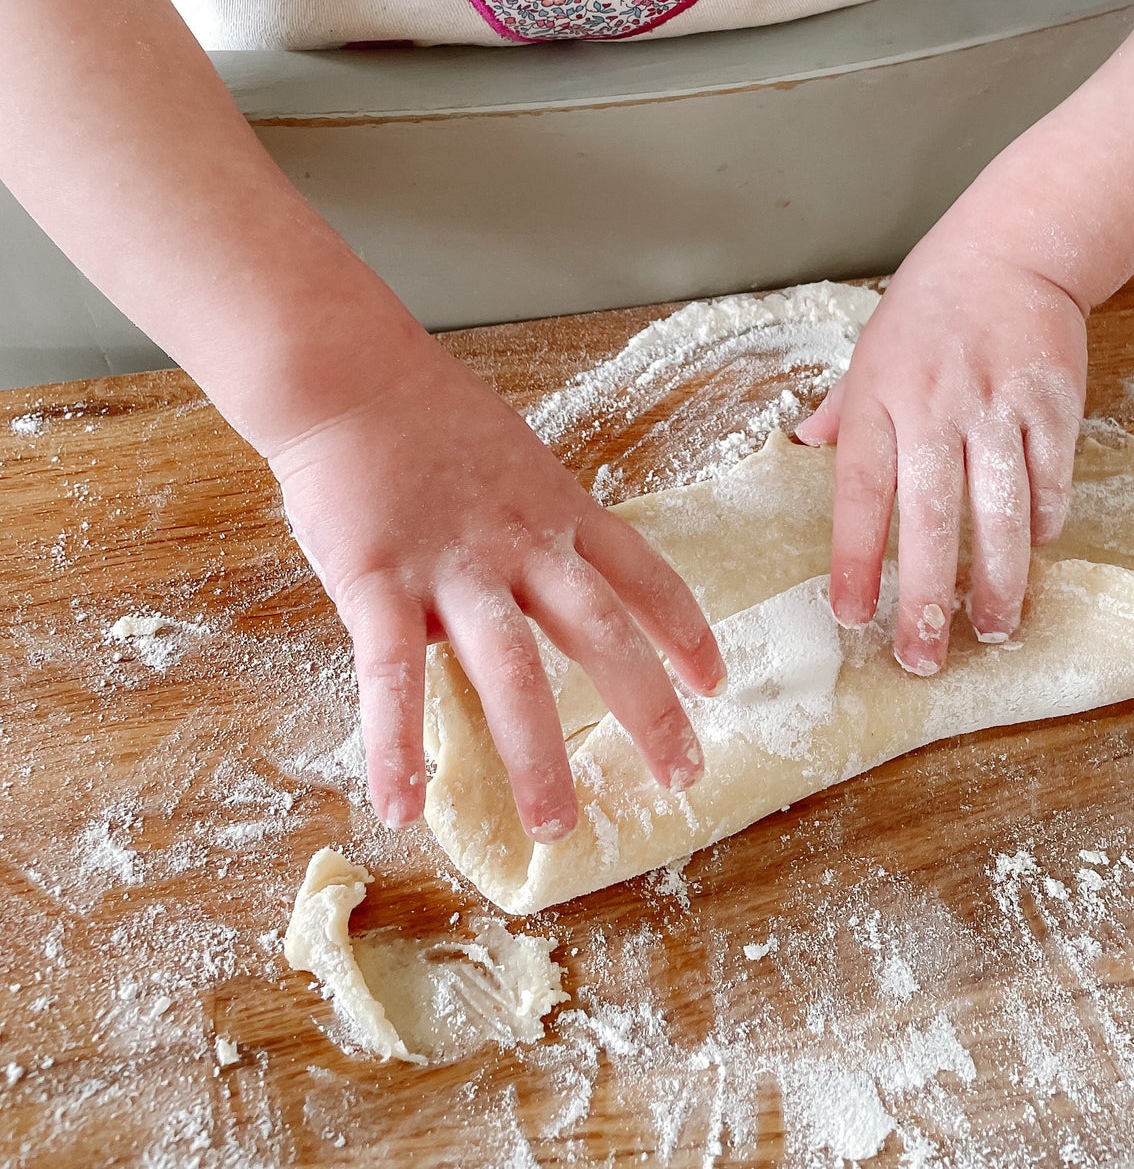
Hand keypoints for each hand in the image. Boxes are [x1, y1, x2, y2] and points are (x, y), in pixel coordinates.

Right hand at [268, 335, 725, 838]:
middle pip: (601, 633)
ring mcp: (452, 565)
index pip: (643, 574)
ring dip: (536, 754)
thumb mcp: (510, 458)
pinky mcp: (378, 580)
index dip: (684, 631)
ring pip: (510, 669)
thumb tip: (542, 585)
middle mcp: (521, 543)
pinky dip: (396, 744)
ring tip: (558, 825)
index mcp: (557, 510)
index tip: (717, 682)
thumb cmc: (425, 417)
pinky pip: (390, 676)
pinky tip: (402, 805)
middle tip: (682, 776)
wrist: (349, 375)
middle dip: (648, 708)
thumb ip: (530, 525)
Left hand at [795, 229, 1086, 672]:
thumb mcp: (869, 350)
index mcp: (881, 397)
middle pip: (930, 515)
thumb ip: (842, 410)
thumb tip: (799, 448)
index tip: (852, 615)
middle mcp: (936, 406)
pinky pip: (1049, 479)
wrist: (1012, 249)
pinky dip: (1043, 523)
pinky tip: (1036, 553)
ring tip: (992, 630)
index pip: (861, 492)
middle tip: (923, 657)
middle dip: (926, 595)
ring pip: (1000, 509)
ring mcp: (998, 406)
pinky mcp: (1052, 403)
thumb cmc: (931, 305)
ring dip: (998, 578)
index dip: (857, 557)